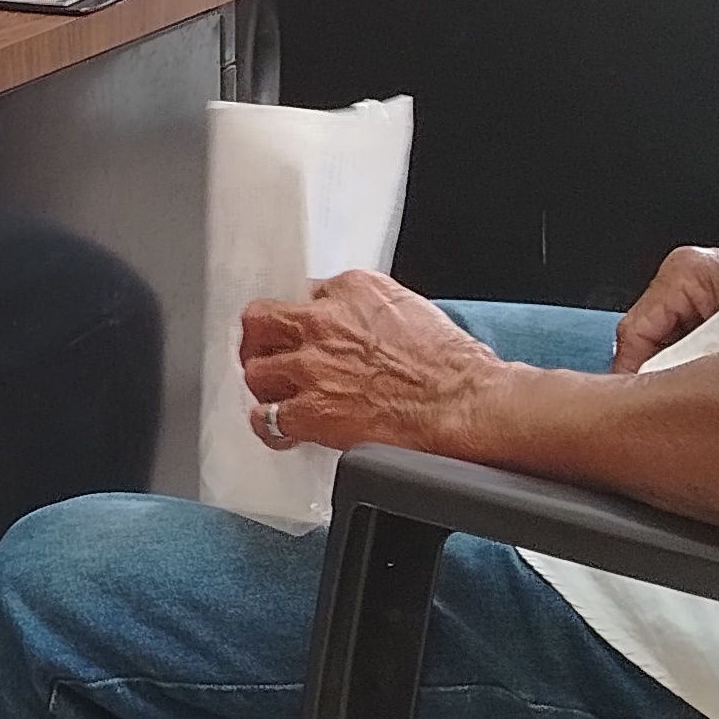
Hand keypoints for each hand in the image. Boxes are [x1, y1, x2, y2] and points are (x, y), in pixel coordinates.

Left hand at [239, 269, 505, 455]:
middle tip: (269, 353)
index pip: (303, 294)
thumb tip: (355, 326)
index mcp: (351, 289)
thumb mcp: (409, 308)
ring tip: (277, 394)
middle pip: (261, 320)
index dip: (302, 317)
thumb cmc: (451, 363)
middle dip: (261, 339)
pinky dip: (268, 427)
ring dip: (265, 384)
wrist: (462, 402)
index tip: (305, 331)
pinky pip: (266, 419)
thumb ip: (369, 311)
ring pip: (256, 370)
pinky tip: (281, 429)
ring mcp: (312, 368)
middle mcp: (323, 322)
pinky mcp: (312, 411)